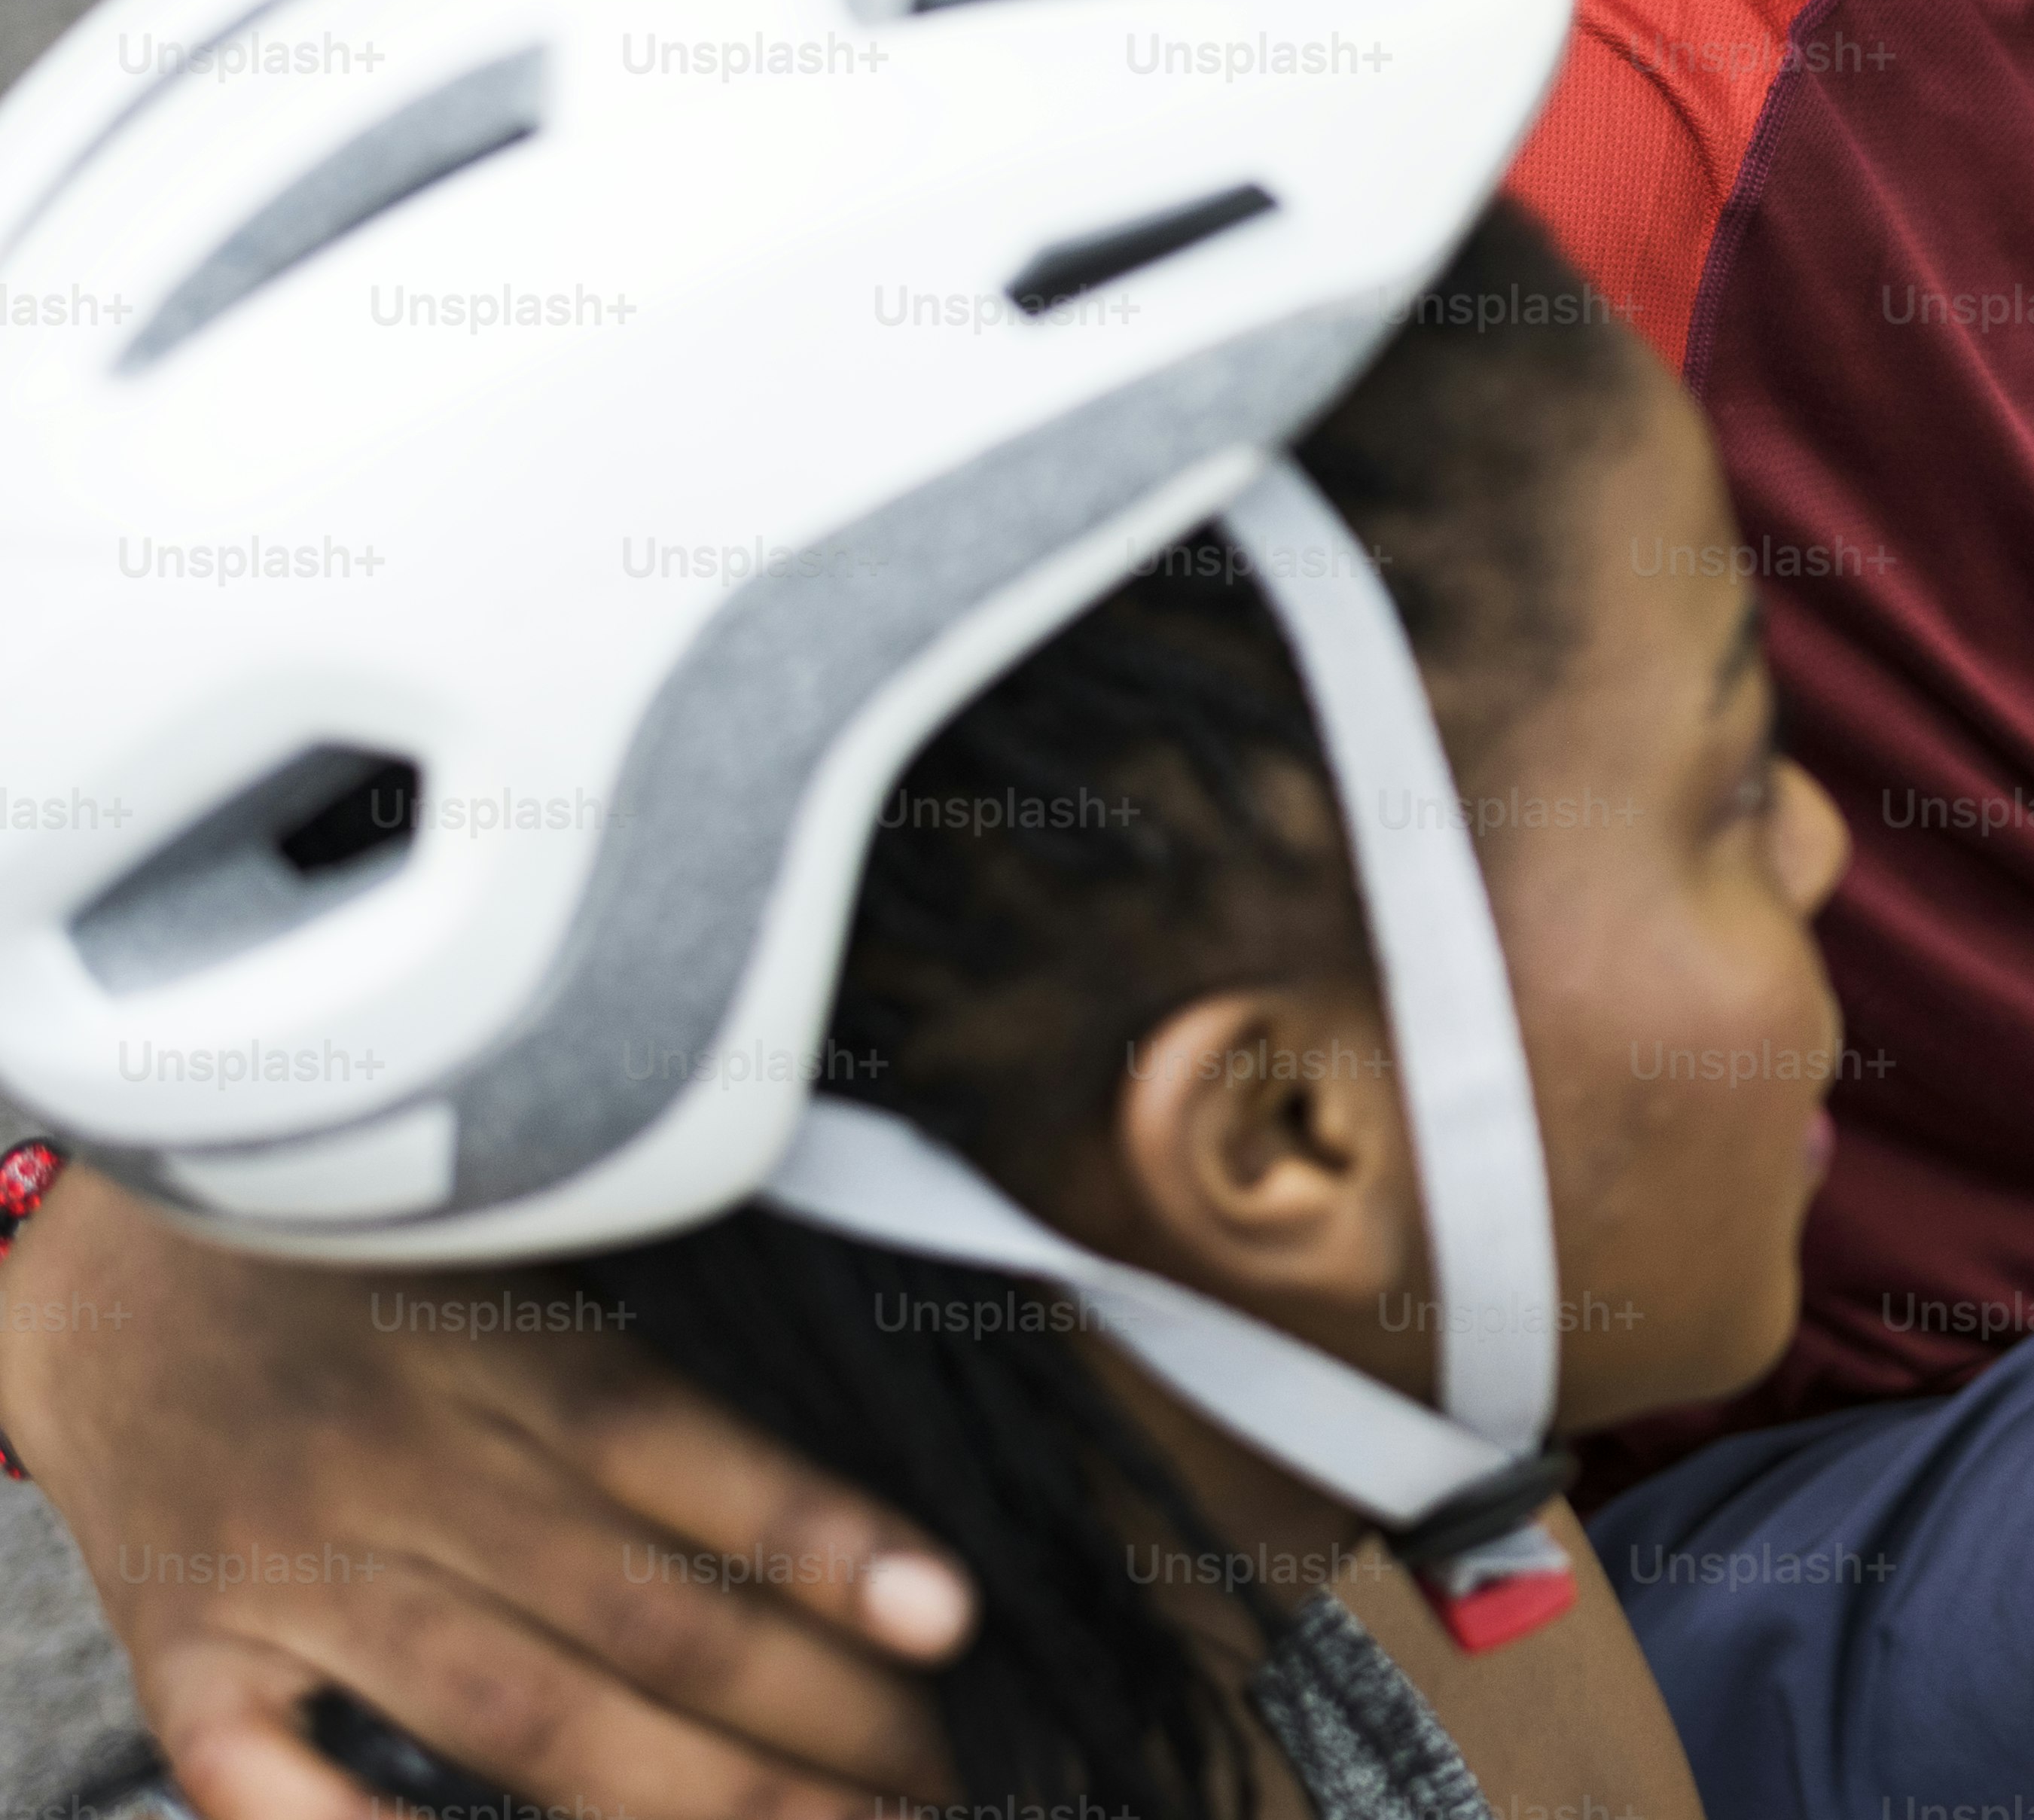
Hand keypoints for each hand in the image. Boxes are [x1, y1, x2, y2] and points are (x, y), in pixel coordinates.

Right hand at [0, 1164, 973, 1819]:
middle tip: (938, 1790)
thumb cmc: (350, 1264)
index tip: (952, 1623)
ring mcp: (290, 1573)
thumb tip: (836, 1521)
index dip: (826, 1545)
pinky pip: (265, 1779)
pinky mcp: (183, 1656)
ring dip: (675, 1798)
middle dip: (804, 1725)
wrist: (88, 1261)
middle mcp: (408, 1466)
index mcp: (505, 1356)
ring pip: (508, 1709)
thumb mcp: (508, 1261)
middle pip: (636, 1616)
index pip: (691, 1464)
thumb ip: (640, 1385)